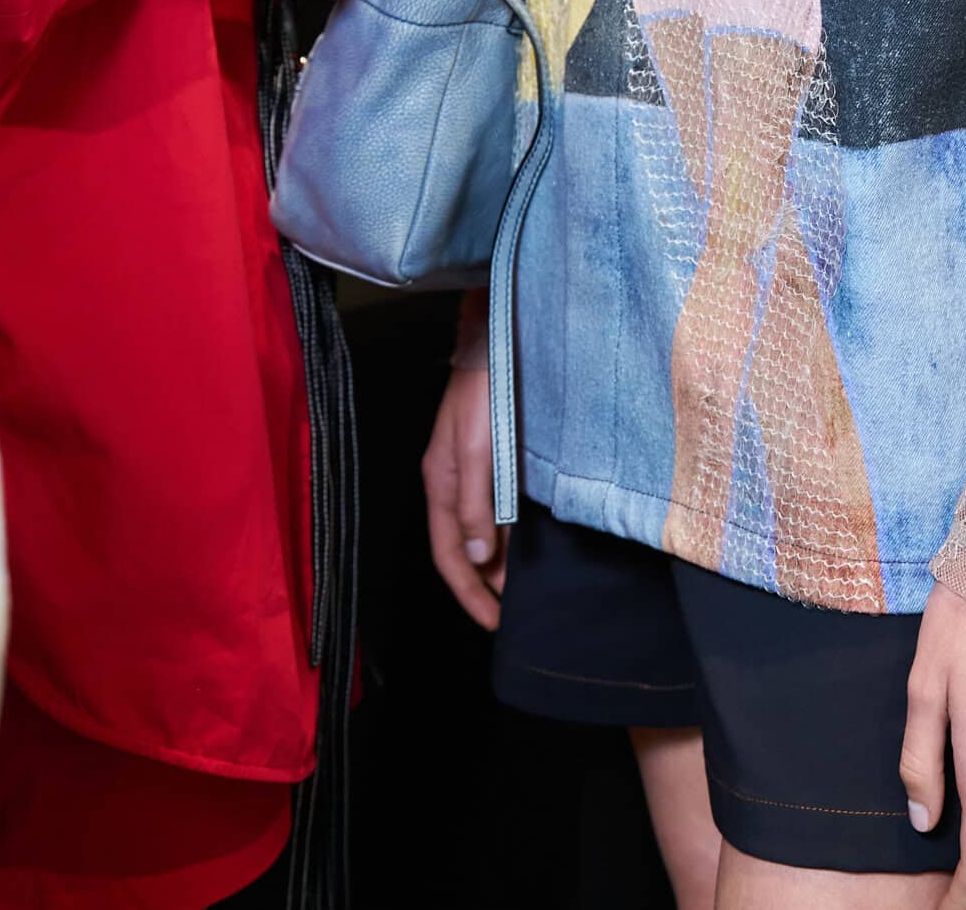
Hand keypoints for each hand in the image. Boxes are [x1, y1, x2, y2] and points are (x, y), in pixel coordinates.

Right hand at [422, 362, 507, 628]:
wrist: (496, 341)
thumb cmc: (483, 393)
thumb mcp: (476, 449)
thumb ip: (475, 502)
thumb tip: (477, 555)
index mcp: (441, 484)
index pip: (449, 555)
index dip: (469, 591)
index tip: (493, 623)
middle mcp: (453, 482)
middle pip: (462, 548)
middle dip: (482, 583)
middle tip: (511, 613)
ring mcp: (472, 470)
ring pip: (480, 530)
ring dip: (495, 561)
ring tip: (519, 588)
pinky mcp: (492, 456)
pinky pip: (495, 509)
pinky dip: (506, 533)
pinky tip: (524, 541)